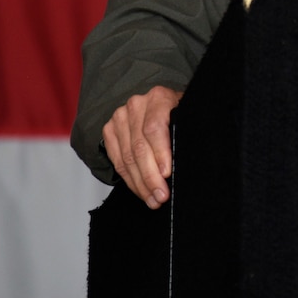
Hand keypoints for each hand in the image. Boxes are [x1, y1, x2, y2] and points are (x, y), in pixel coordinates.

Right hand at [102, 85, 182, 208]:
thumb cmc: (178, 113)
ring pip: (127, 158)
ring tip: (153, 200)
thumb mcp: (188, 117)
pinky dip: (130, 180)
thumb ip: (184, 132)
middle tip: (161, 196)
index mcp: (158, 97)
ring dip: (140, 184)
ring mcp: (119, 118)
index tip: (167, 174)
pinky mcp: (109, 131)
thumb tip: (186, 162)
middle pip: (139, 147)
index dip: (160, 153)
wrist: (159, 104)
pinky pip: (117, 161)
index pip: (155, 128)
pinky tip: (141, 191)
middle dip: (151, 177)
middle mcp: (136, 106)